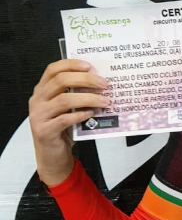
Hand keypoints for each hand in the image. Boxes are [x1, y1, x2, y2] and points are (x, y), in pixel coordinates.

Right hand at [29, 59, 109, 185]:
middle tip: (105, 84)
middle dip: (86, 80)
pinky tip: (91, 114)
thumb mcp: (67, 107)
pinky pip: (64, 119)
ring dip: (89, 99)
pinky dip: (80, 115)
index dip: (71, 64)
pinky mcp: (44, 131)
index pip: (53, 69)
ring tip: (105, 101)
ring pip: (65, 100)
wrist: (52, 155)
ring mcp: (39, 115)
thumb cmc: (62, 128)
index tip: (90, 66)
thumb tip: (100, 81)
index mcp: (42, 90)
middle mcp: (38, 100)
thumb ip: (76, 93)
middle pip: (61, 81)